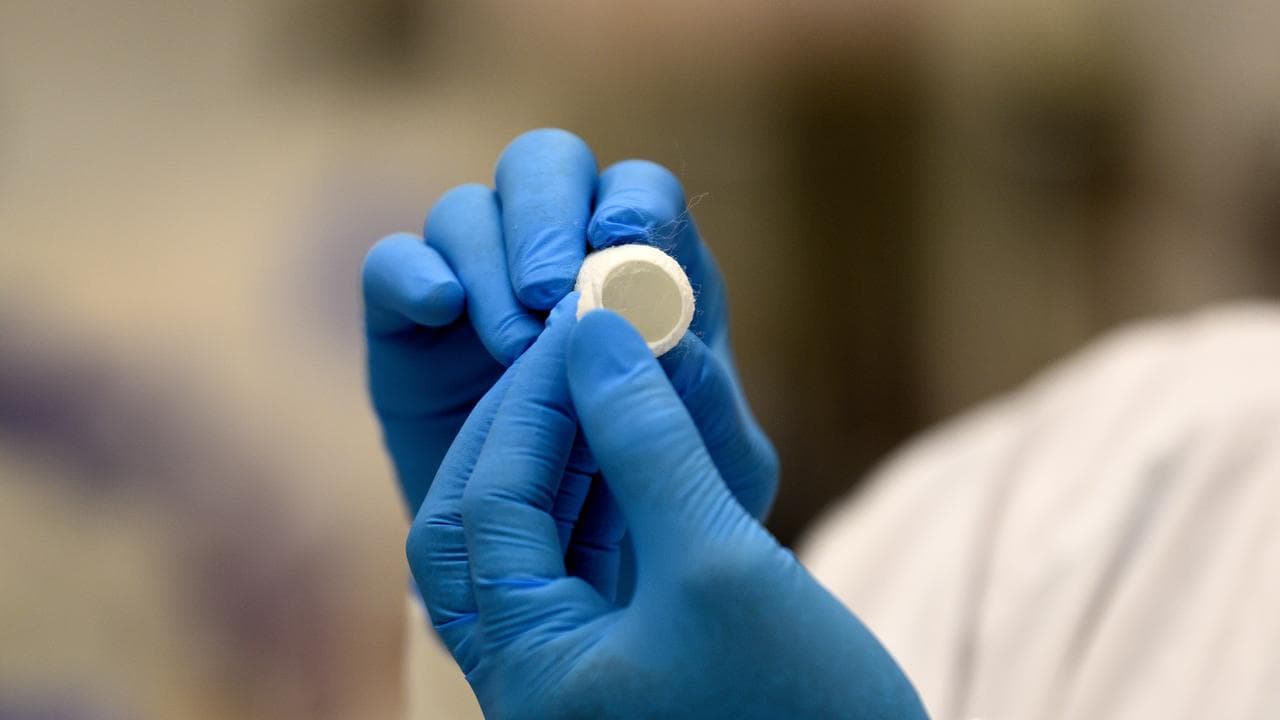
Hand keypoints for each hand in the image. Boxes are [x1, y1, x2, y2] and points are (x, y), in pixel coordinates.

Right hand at [362, 128, 752, 514]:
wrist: (558, 574)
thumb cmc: (659, 509)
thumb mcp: (711, 473)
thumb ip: (706, 405)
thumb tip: (669, 334)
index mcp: (646, 271)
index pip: (641, 191)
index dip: (635, 201)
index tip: (625, 243)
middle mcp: (560, 258)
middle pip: (546, 166)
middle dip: (549, 212)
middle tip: (551, 290)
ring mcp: (480, 284)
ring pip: (467, 210)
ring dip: (490, 262)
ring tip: (515, 349)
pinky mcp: (410, 325)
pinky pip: (393, 263)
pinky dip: (412, 272)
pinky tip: (441, 309)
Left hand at [407, 299, 926, 718]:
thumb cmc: (801, 717)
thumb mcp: (720, 566)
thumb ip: (649, 445)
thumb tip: (597, 333)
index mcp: (526, 671)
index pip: (486, 506)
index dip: (530, 404)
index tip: (581, 324)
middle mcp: (527, 673)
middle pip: (482, 522)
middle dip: (527, 424)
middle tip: (577, 345)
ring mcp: (570, 669)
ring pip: (534, 534)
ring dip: (568, 449)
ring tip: (614, 373)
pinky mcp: (620, 659)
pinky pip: (585, 557)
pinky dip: (604, 489)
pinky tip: (639, 437)